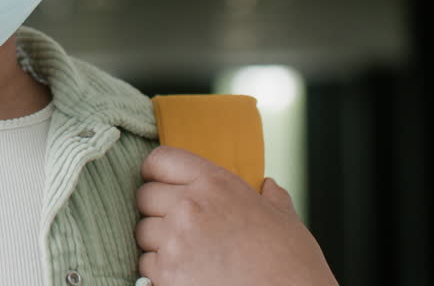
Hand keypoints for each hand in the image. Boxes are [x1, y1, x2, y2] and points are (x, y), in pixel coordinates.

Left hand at [134, 145, 337, 285]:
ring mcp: (175, 241)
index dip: (157, 172)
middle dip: (157, 208)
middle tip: (178, 224)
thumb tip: (268, 187)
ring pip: (143, 231)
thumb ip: (270, 198)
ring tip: (187, 252)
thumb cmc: (290, 266)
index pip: (161, 160)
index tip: (160, 182)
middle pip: (145, 196)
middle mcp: (189, 206)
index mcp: (216, 184)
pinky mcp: (167, 273)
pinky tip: (186, 272)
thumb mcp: (285, 220)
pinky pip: (146, 262)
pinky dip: (160, 268)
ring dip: (157, 240)